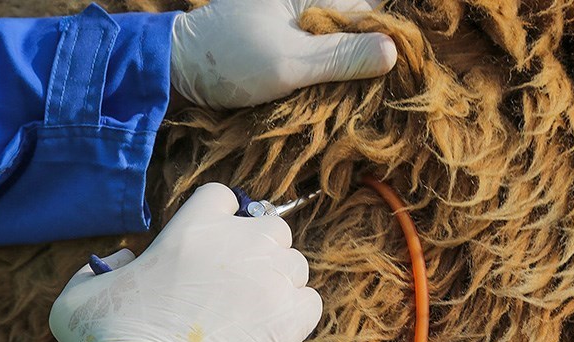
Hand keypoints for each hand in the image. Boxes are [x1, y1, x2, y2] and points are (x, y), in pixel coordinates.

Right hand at [49, 183, 322, 341]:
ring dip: (277, 280)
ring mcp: (271, 279)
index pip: (223, 196)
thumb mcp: (79, 297)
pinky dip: (295, 313)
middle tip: (234, 281)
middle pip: (270, 226)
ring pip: (294, 264)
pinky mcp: (291, 319)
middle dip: (255, 248)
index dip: (218, 218)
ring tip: (250, 311)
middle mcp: (241, 243)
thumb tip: (126, 260)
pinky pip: (309, 301)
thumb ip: (102, 267)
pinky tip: (270, 330)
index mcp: (194, 226)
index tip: (211, 245)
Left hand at [170, 0, 396, 108]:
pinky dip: (323, 74)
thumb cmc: (229, 60)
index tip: (395, 77)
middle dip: (363, 59)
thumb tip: (393, 51)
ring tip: (354, 100)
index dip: (382, 44)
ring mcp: (291, 19)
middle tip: (373, 96)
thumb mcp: (288, 62)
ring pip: (335, 43)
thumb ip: (340, 57)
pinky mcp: (281, 39)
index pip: (366, 12)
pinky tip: (328, 95)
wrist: (177, 68)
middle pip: (353, 28)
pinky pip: (316, 54)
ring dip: (343, 71)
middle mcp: (303, 0)